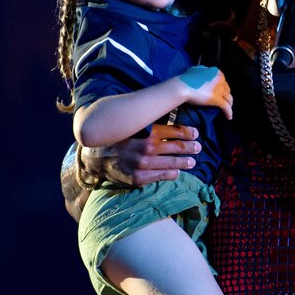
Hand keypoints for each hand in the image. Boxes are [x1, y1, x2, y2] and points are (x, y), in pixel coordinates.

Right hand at [81, 124, 201, 186]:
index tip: (196, 133)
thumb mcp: (132, 126)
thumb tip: (169, 115)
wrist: (96, 158)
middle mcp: (146, 149)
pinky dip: (171, 174)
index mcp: (146, 133)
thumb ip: (149, 123)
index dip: (187, 133)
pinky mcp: (139, 179)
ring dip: (184, 162)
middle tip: (198, 147)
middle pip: (176, 148)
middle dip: (190, 147)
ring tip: (192, 162)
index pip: (174, 132)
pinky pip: (161, 176)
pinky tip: (176, 172)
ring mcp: (143, 165)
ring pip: (172, 164)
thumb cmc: (117, 138)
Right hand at [178, 66, 232, 119]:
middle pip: (227, 89)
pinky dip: (229, 113)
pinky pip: (226, 107)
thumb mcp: (196, 70)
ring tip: (227, 110)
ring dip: (229, 104)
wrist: (183, 86)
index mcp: (216, 72)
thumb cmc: (187, 78)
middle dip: (226, 96)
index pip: (223, 81)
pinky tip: (229, 117)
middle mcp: (220, 79)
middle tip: (223, 101)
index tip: (220, 92)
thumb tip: (204, 72)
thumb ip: (203, 71)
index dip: (222, 87)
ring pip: (229, 98)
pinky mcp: (217, 99)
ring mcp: (219, 89)